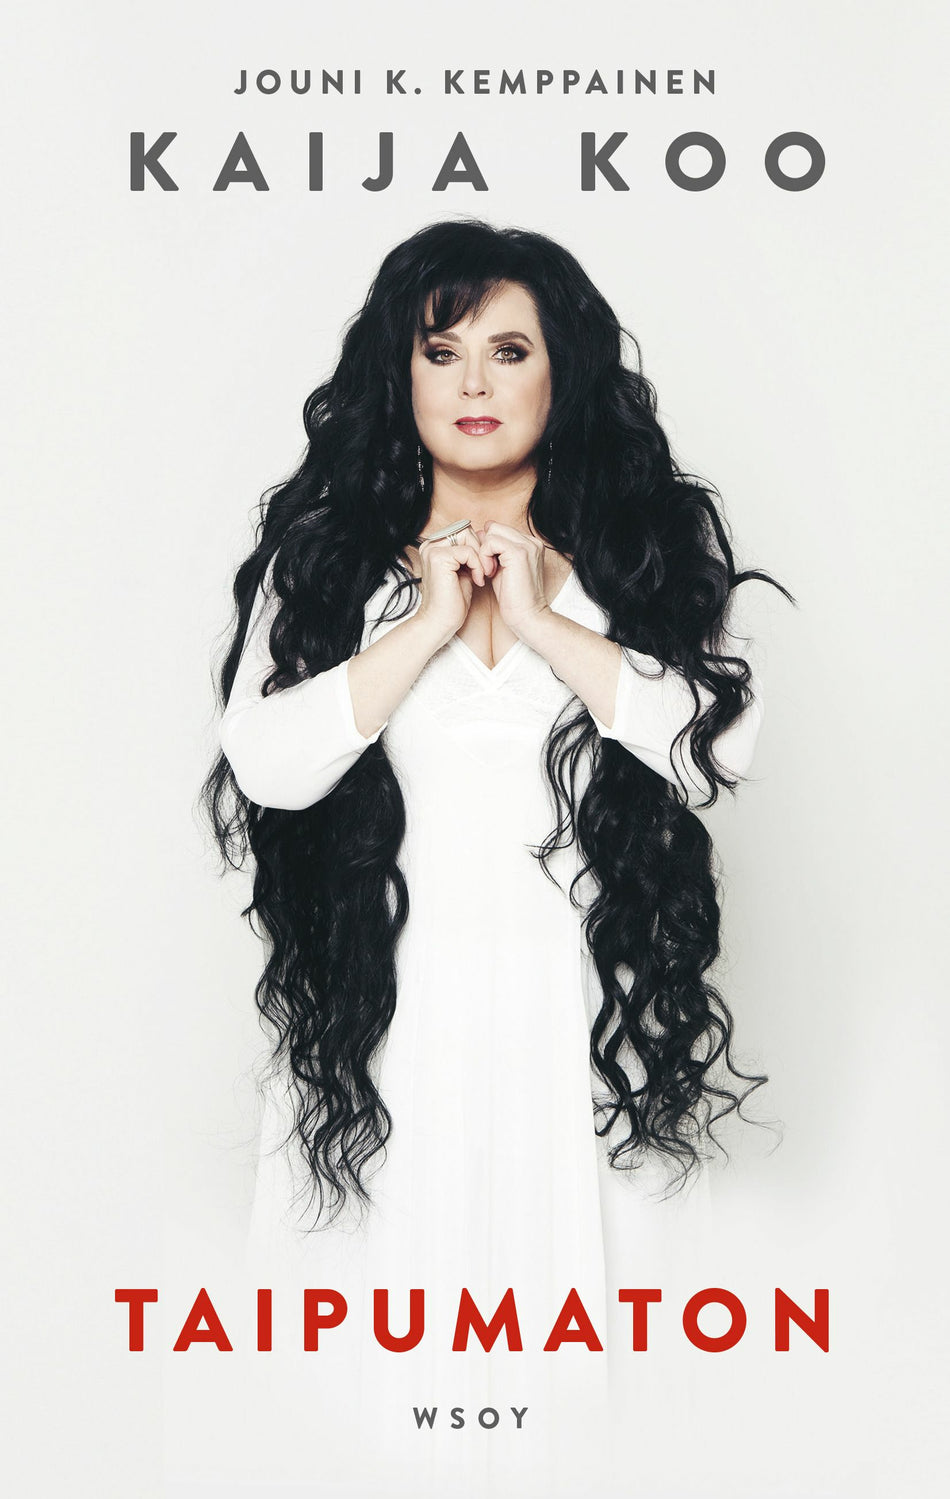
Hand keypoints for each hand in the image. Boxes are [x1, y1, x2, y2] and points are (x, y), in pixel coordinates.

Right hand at [414, 525, 487, 647]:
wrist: (441, 622)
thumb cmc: (453, 601)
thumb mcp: (464, 571)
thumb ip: (469, 554)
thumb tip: (485, 536)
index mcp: (434, 546)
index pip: (464, 531)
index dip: (479, 546)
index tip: (485, 567)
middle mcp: (430, 545)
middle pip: (466, 529)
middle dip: (481, 549)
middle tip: (486, 570)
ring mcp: (432, 550)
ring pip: (467, 536)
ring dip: (480, 556)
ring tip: (481, 575)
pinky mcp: (438, 558)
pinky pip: (468, 551)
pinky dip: (477, 565)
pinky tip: (477, 580)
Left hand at [479, 522, 550, 637]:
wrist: (527, 616)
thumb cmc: (513, 598)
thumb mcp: (501, 568)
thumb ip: (493, 551)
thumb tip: (480, 533)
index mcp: (530, 544)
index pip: (500, 529)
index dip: (488, 545)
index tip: (486, 565)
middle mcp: (532, 541)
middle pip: (495, 527)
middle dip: (484, 546)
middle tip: (485, 568)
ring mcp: (527, 545)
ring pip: (492, 531)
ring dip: (484, 551)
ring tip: (488, 571)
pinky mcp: (519, 553)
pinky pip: (491, 542)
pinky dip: (484, 555)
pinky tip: (488, 572)